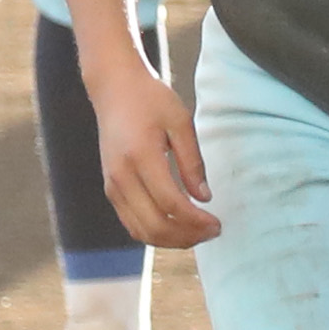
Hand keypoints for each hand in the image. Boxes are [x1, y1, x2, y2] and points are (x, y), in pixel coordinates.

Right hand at [88, 54, 219, 249]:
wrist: (114, 89)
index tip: (217, 223)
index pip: (170, 203)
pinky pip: (132, 223)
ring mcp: (112, 185)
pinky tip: (177, 227)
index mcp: (140, 156)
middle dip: (187, 236)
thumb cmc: (150, 99)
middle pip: (155, 225)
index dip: (196, 221)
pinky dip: (155, 233)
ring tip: (198, 233)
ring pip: (141, 231)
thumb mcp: (180, 121)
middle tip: (212, 232)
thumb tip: (204, 197)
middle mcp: (121, 176)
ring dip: (172, 240)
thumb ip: (192, 161)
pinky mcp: (111, 189)